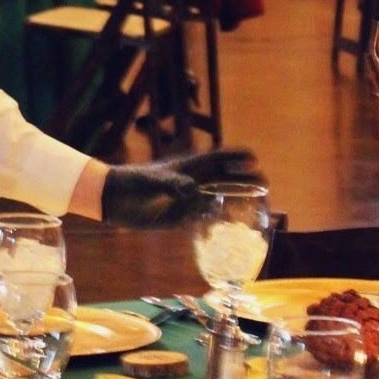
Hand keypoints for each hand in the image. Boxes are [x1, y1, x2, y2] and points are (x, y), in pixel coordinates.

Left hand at [101, 147, 261, 227]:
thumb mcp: (152, 180)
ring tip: (253, 205)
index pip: (219, 157)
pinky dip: (214, 218)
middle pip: (226, 178)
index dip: (237, 156)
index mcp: (189, 166)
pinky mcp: (182, 217)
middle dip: (245, 179)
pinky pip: (203, 217)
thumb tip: (191, 189)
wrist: (115, 200)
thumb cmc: (133, 182)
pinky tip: (226, 222)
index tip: (252, 159)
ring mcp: (190, 199)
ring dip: (235, 200)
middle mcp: (194, 181)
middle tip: (263, 184)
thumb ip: (171, 184)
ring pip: (219, 198)